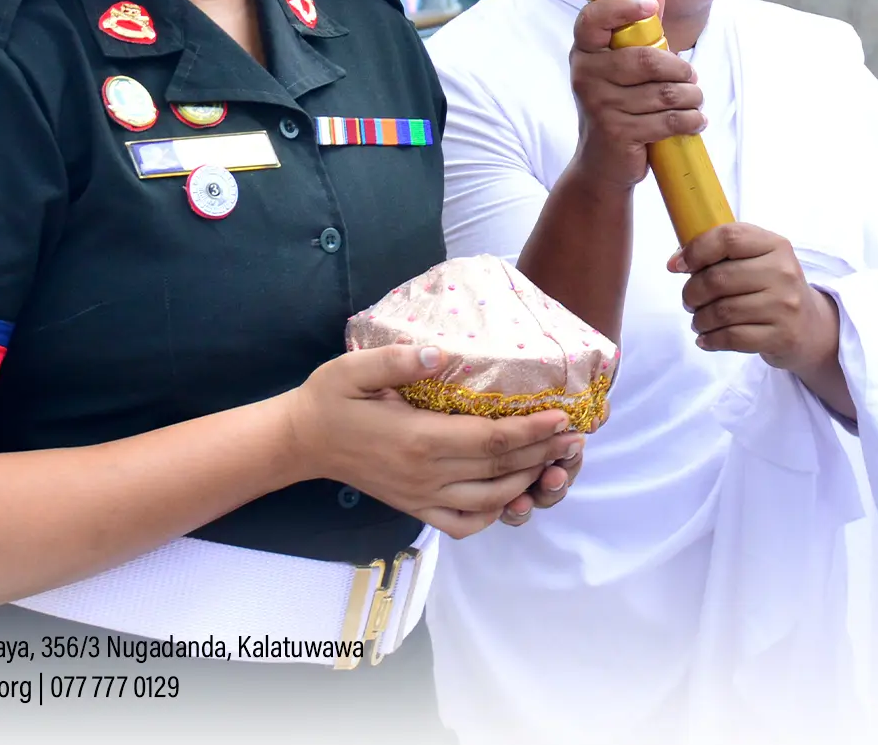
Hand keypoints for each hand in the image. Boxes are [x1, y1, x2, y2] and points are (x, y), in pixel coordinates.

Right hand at [282, 345, 583, 539]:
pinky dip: (491, 514)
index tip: (563, 416)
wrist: (302, 441)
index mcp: (419, 438)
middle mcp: (426, 474)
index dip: (532, 430)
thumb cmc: (331, 398)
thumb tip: (441, 353)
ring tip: (553, 460)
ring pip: (489, 500)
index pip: (491, 440)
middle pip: (501, 470)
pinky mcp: (414, 508)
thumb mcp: (355, 368)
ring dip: (527, 482)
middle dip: (543, 453)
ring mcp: (421, 496)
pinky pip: (462, 523)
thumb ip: (399, 361)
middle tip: (576, 437)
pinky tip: (509, 496)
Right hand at [568, 0, 703, 190]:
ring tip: (694, 102)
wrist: (603, 162)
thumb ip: (642, 21)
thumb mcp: (627, 61)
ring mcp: (597, 105)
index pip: (594, 19)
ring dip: (691, 98)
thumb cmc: (620, 102)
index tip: (651, 8)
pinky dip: (689, 120)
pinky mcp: (615, 132)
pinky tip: (694, 120)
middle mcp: (584, 74)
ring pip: (663, 93)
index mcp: (585, 50)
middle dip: (681, 70)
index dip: (622, 8)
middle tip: (691, 78)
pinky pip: (666, 120)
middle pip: (647, 60)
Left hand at [668, 223, 839, 375]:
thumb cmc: (772, 288)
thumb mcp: (757, 260)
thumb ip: (722, 254)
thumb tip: (676, 261)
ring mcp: (785, 305)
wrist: (810, 326)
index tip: (677, 265)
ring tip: (699, 321)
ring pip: (722, 312)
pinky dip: (711, 340)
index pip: (729, 238)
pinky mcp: (782, 336)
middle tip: (690, 301)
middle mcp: (783, 272)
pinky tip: (707, 339)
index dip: (696, 250)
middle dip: (692, 293)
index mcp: (775, 245)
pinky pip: (732, 338)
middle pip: (718, 278)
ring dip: (700, 319)